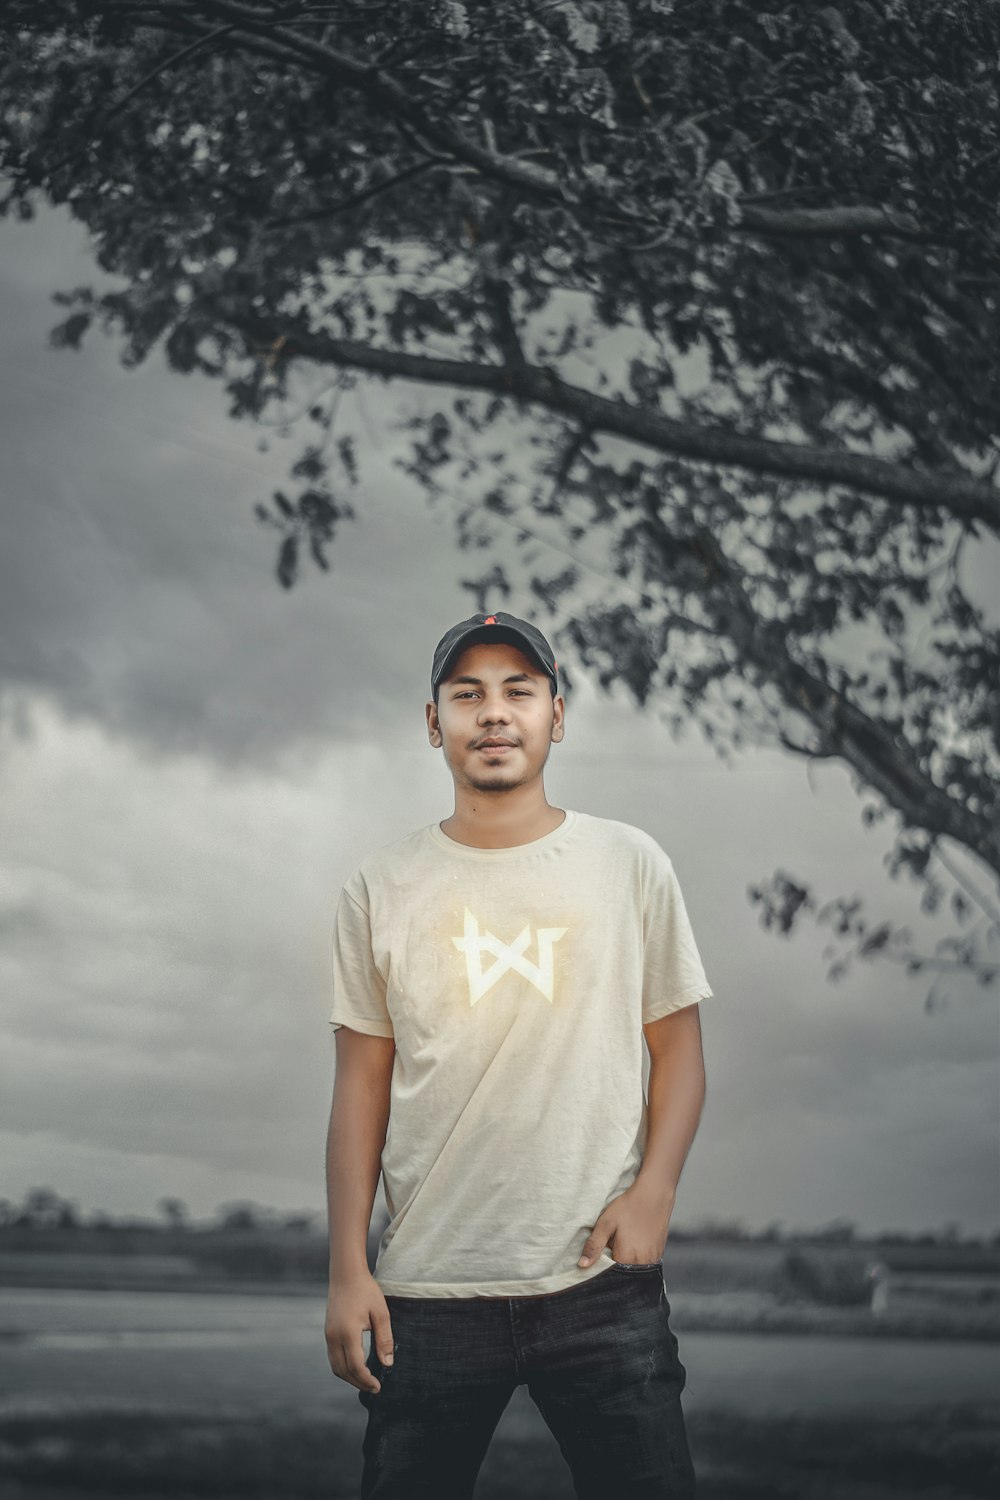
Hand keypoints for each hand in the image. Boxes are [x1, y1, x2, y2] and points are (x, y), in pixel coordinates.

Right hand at [325, 1270, 393, 1393]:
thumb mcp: (381, 1313)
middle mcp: (334, 1337)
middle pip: (343, 1371)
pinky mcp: (328, 1333)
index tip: (378, 1387)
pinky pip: (333, 1358)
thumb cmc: (366, 1291)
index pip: (355, 1366)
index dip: (366, 1380)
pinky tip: (356, 1367)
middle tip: (374, 1388)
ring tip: (365, 1380)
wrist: (345, 1275)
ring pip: (336, 1367)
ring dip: (349, 1377)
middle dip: (358, 1383)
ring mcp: (329, 1335)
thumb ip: (384, 1339)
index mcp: (348, 1332)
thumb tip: (388, 1364)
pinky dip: (344, 1368)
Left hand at [578, 1179, 675, 1267]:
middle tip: (614, 1241)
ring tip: (625, 1240)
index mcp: (626, 1258)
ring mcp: (653, 1259)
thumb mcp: (606, 1223)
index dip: (604, 1265)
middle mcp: (642, 1264)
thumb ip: (594, 1245)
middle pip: (623, 1273)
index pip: (611, 1274)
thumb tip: (582, 1265)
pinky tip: (635, 1240)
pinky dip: (637, 1256)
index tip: (602, 1252)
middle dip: (615, 1263)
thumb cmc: (629, 1207)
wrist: (654, 1194)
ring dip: (627, 1260)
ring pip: (634, 1269)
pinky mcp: (659, 1253)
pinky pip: (645, 1263)